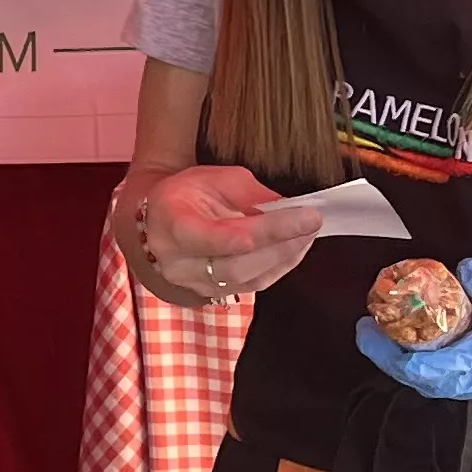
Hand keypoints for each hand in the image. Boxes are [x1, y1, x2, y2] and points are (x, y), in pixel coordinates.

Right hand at [129, 164, 319, 306]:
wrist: (158, 222)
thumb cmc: (187, 194)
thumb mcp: (215, 178)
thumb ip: (251, 195)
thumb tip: (290, 208)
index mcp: (172, 224)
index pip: (218, 236)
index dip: (265, 230)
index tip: (304, 216)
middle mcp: (177, 262)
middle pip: (236, 264)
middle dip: (281, 244)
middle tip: (312, 223)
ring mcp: (193, 283)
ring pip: (247, 280)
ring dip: (284, 256)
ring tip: (308, 233)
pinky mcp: (212, 293)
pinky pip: (253, 286)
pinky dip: (280, 266)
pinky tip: (296, 247)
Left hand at [358, 236, 471, 398]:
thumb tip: (466, 275)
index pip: (446, 365)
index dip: (401, 354)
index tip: (371, 329)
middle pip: (436, 382)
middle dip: (395, 359)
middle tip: (367, 327)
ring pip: (445, 384)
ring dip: (410, 361)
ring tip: (384, 329)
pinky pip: (460, 378)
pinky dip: (432, 362)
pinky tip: (418, 336)